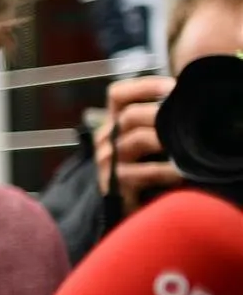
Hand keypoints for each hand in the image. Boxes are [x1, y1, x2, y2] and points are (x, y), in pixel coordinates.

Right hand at [93, 77, 180, 201]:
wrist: (129, 208)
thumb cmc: (146, 169)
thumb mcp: (150, 139)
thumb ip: (160, 120)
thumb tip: (185, 97)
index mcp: (114, 123)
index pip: (118, 94)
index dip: (143, 86)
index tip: (173, 86)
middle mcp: (105, 138)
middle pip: (129, 115)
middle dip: (162, 115)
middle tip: (188, 119)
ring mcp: (107, 161)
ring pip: (136, 140)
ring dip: (166, 142)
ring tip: (188, 147)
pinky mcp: (113, 184)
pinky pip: (142, 172)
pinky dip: (166, 171)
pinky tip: (182, 173)